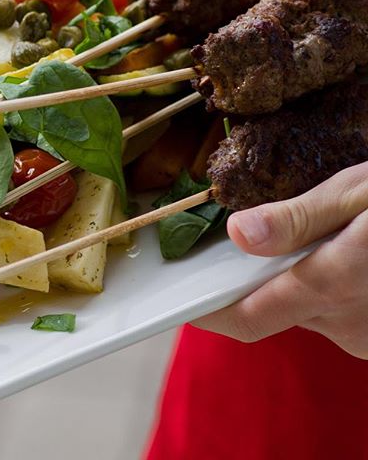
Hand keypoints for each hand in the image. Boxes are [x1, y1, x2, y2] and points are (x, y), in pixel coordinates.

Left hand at [193, 162, 367, 358]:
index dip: (207, 314)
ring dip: (291, 281)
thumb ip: (297, 220)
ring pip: (303, 309)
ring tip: (302, 239)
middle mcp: (345, 323)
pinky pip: (332, 313)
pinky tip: (334, 256)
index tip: (181, 300)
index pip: (246, 319)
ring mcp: (366, 334)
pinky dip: (320, 287)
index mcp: (330, 287)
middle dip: (253, 281)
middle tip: (242, 245)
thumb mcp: (356, 195)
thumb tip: (238, 234)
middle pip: (272, 309)